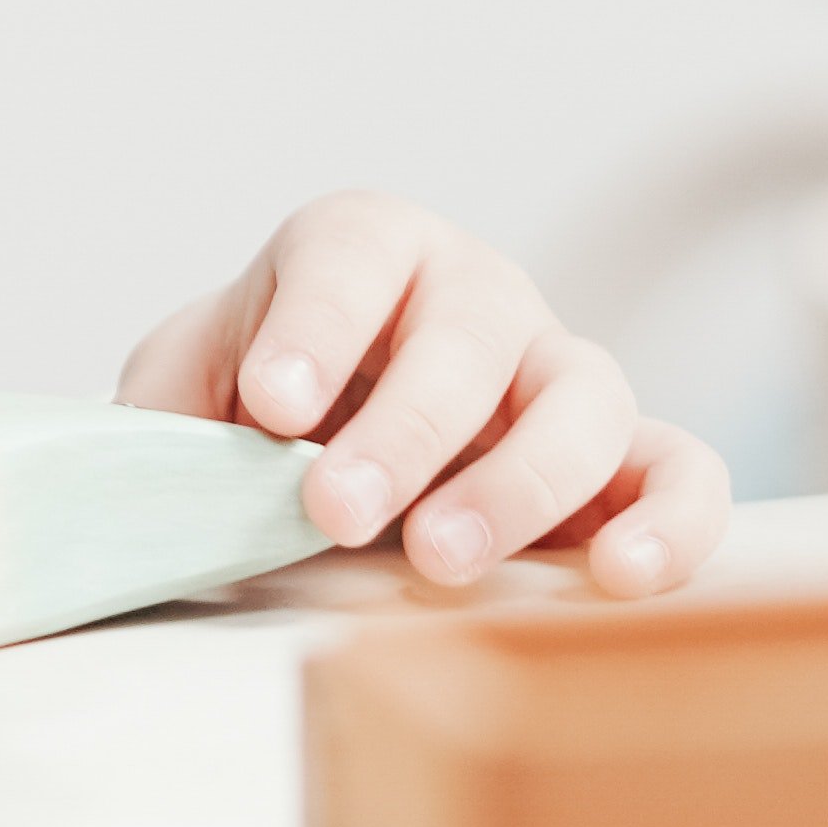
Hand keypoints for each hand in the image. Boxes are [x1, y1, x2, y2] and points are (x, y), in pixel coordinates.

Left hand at [115, 195, 729, 596]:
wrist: (328, 447)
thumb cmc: (258, 411)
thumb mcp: (184, 388)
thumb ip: (163, 411)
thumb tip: (146, 473)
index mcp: (366, 248)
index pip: (350, 252)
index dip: (314, 323)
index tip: (269, 406)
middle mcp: (477, 293)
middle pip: (468, 332)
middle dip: (404, 426)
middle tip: (336, 507)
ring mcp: (560, 369)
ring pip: (581, 397)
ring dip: (516, 482)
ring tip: (441, 559)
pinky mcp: (625, 457)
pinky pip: (680, 470)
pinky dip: (670, 519)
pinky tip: (620, 578)